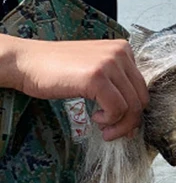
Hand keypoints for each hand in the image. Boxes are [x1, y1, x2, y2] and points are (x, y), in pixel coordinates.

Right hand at [0, 35, 149, 140]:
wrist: (25, 62)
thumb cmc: (57, 70)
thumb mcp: (95, 70)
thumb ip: (116, 84)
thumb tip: (135, 115)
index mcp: (123, 50)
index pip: (141, 87)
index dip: (134, 110)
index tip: (120, 123)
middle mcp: (121, 53)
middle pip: (141, 97)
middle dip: (130, 121)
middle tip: (112, 132)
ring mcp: (109, 63)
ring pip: (132, 105)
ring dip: (120, 125)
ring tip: (104, 129)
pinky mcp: (97, 77)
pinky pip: (118, 108)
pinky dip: (110, 120)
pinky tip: (95, 118)